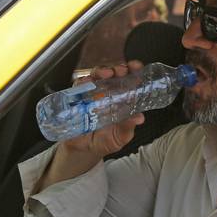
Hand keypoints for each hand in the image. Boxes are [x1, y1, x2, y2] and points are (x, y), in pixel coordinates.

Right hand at [36, 61, 146, 191]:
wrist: (84, 150)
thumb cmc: (105, 141)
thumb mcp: (120, 137)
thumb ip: (128, 127)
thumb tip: (139, 118)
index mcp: (122, 99)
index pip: (130, 80)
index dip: (134, 71)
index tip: (136, 67)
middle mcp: (108, 93)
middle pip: (113, 74)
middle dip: (118, 69)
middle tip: (120, 71)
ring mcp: (92, 94)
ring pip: (96, 76)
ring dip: (101, 71)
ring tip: (106, 74)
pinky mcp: (77, 98)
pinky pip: (78, 86)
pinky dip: (82, 81)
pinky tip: (87, 82)